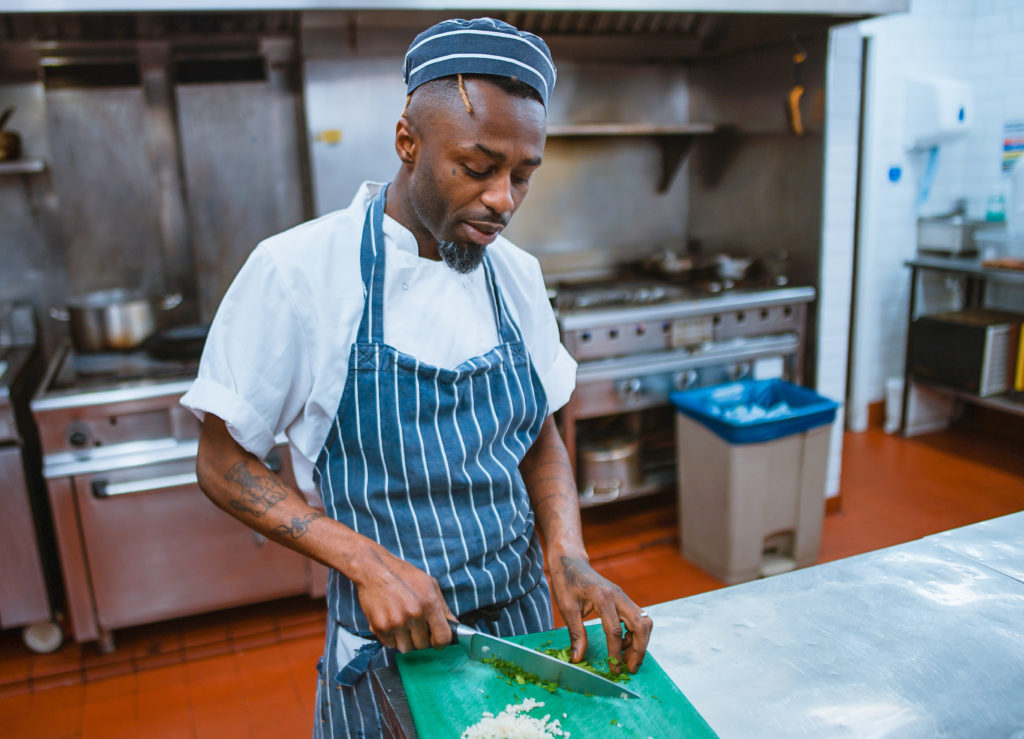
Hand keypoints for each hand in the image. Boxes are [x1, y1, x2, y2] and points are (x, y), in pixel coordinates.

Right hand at [352, 543, 455, 652]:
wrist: (373, 568)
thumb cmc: (403, 575)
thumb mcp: (429, 584)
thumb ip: (443, 607)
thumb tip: (454, 625)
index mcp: (429, 603)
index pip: (443, 638)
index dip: (441, 642)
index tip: (436, 640)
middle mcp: (413, 614)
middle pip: (423, 645)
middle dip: (421, 638)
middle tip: (414, 625)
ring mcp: (396, 622)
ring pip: (406, 648)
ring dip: (405, 639)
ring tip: (401, 623)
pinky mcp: (380, 627)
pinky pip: (390, 644)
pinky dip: (391, 637)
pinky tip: (390, 622)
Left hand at [549, 555, 652, 673]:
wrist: (571, 561)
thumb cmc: (567, 582)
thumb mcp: (566, 608)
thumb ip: (575, 633)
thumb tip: (578, 658)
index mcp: (603, 597)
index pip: (615, 630)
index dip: (615, 652)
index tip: (613, 669)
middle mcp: (619, 596)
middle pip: (641, 624)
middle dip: (639, 649)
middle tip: (630, 668)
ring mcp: (624, 596)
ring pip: (644, 621)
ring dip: (640, 642)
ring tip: (626, 658)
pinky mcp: (624, 599)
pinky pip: (638, 618)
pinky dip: (635, 633)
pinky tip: (622, 643)